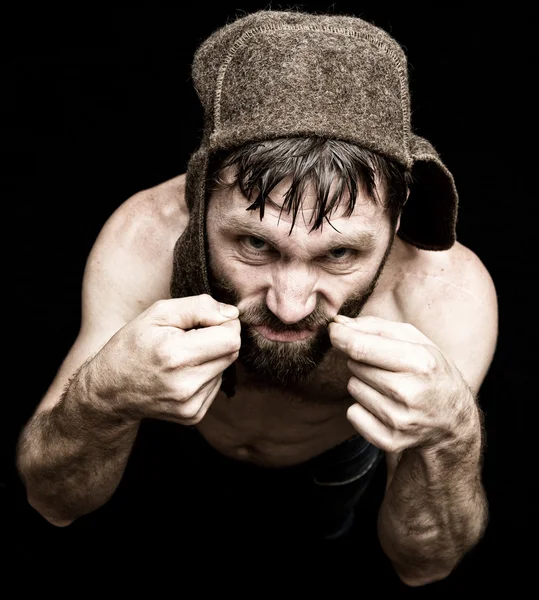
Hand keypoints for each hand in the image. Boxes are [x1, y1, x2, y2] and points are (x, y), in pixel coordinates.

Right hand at [93, 294, 240, 424]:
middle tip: (192, 336)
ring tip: (182, 356)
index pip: (231, 339)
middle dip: (219, 339)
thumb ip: (199, 307)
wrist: (108, 390)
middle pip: (232, 354)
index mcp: (176, 356)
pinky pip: (216, 386)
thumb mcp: (158, 313)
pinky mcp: (193, 416)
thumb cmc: (132, 345)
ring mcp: (190, 405)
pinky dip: (205, 375)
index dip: (224, 324)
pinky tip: (182, 373)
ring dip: (211, 358)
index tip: (206, 321)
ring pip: (225, 369)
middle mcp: (185, 385)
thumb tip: (232, 314)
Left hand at [329, 315, 477, 452]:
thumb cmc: (431, 373)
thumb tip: (339, 323)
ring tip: (390, 388)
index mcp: (420, 363)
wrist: (454, 422)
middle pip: (355, 366)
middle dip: (362, 361)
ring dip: (364, 384)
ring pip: (353, 388)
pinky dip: (363, 408)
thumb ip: (377, 328)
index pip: (361, 347)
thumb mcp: (417, 342)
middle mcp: (409, 393)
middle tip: (386, 367)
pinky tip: (385, 407)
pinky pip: (353, 413)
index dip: (340, 336)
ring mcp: (399, 420)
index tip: (333, 330)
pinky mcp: (390, 440)